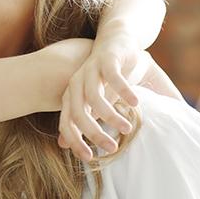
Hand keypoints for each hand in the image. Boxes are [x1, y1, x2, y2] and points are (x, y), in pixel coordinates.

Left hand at [58, 33, 147, 161]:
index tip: (90, 158)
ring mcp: (90, 70)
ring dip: (110, 115)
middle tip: (112, 148)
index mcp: (73, 96)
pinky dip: (122, 90)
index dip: (75, 141)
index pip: (67, 123)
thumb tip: (64, 145)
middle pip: (78, 114)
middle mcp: (77, 84)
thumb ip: (87, 121)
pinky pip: (112, 76)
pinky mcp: (105, 58)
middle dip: (93, 133)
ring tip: (128, 128)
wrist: (118, 40)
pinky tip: (135, 103)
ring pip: (94, 97)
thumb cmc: (111, 76)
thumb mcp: (100, 101)